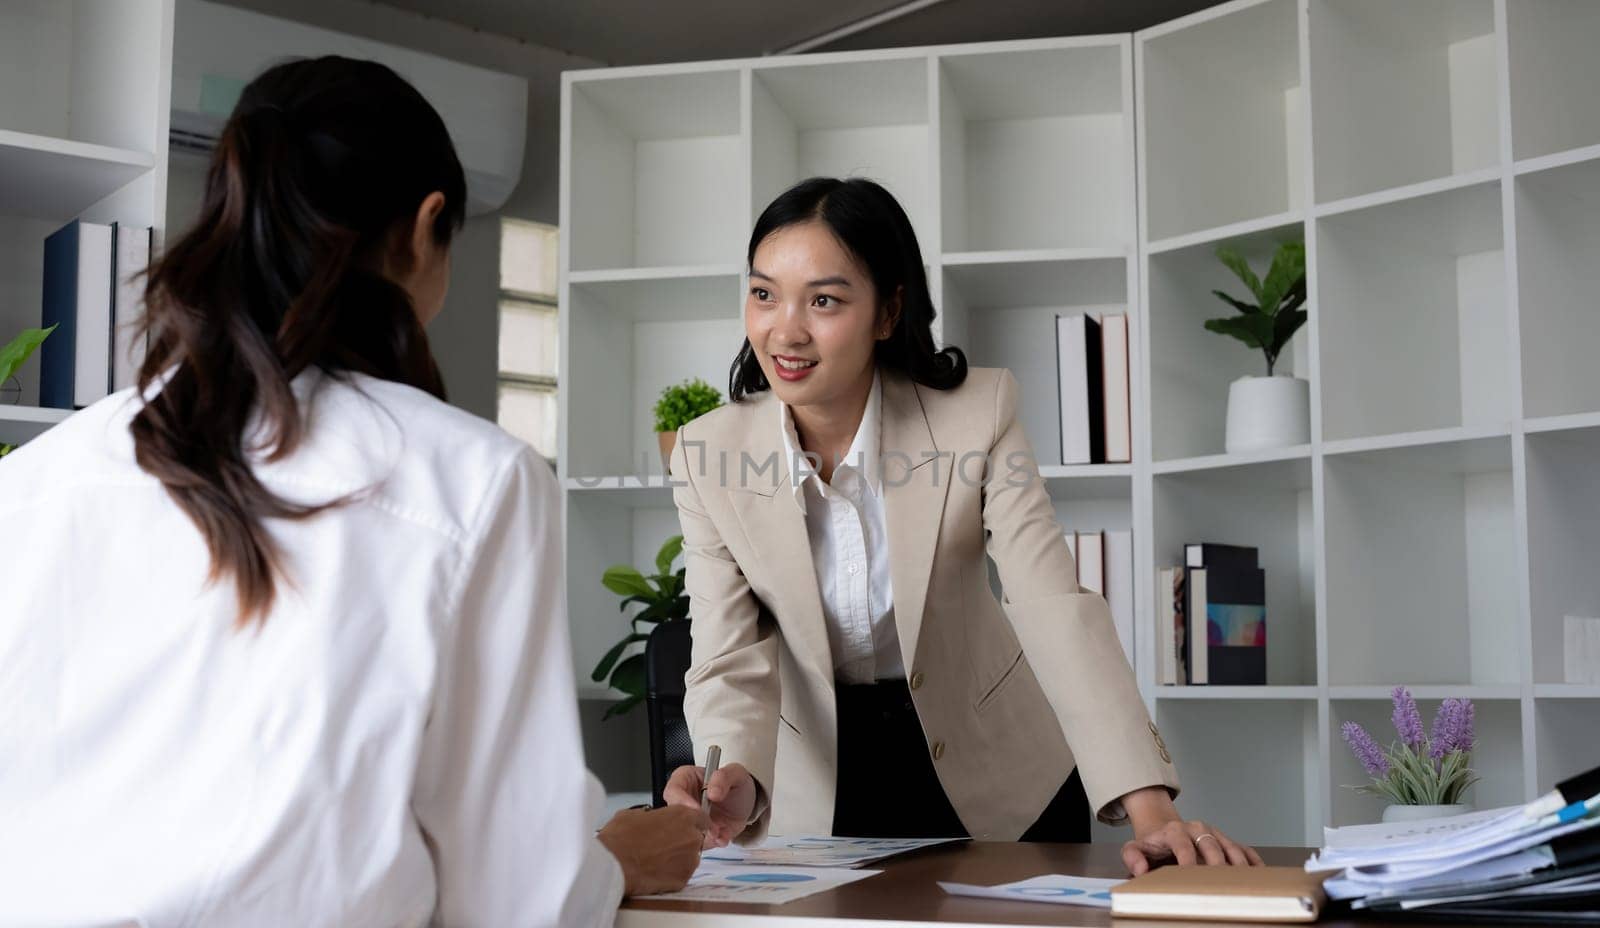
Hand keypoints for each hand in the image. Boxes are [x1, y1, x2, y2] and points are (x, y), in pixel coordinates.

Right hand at [597, 805, 706, 895]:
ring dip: (678, 859)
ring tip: (656, 860)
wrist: (614, 864)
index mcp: (683, 815)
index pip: (701, 817)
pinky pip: (681, 875)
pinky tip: (655, 872)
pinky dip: (672, 875)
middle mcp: (691, 837)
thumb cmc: (621, 838)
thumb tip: (649, 819)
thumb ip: (651, 815)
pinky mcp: (683, 880)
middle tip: (664, 845)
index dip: (690, 823)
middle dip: (683, 841)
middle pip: (696, 838)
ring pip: (690, 858)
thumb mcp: (633, 814)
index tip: (683, 828)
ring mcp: (689, 860)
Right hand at [663, 762, 757, 848]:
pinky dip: (712, 842)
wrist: (746, 803)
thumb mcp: (735, 773)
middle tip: (712, 827)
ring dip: (704, 836)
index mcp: (685, 779)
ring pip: (685, 833)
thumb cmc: (735, 783)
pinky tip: (723, 836)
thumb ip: (723, 777)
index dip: (682, 801)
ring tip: (721, 832)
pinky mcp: (698, 835)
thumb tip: (713, 792)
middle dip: (694, 824)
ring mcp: (689, 820)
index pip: (673, 790)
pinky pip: (700, 844)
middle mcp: (682, 801)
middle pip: (674, 816)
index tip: (698, 809)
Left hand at [1118, 786, 1262, 874]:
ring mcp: (1215, 834)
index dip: (1187, 859)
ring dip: (1238, 865)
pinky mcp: (1227, 841)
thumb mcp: (1135, 847)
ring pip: (1231, 847)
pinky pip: (1245, 850)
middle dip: (1216, 864)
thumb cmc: (1153, 843)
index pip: (1182, 844)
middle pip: (1211, 845)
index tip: (1189, 876)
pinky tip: (1259, 877)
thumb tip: (1141, 870)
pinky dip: (1254, 862)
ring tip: (1243, 883)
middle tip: (1220, 884)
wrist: (1165, 828)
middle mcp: (1198, 829)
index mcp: (1175, 830)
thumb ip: (1133, 857)